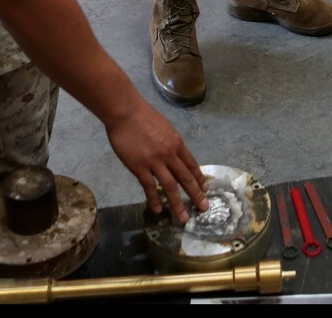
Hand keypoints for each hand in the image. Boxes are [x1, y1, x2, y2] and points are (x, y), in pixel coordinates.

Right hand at [105, 102, 209, 220]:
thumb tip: (174, 155)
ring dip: (178, 204)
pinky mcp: (139, 167)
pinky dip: (155, 199)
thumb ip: (170, 142)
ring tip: (183, 218)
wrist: (126, 113)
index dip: (199, 178)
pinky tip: (158, 210)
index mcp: (177, 143)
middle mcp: (169, 154)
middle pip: (185, 178)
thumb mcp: (164, 127)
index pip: (192, 165)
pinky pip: (150, 187)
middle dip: (196, 195)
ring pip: (170, 186)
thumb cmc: (144, 117)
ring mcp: (155, 162)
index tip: (205, 189)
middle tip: (204, 208)